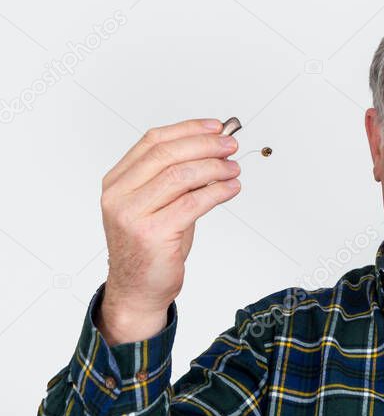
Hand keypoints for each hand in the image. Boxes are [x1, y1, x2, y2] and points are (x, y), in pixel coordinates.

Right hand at [97, 118, 241, 342]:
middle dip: (205, 145)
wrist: (138, 289)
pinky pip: (192, 203)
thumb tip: (215, 147)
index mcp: (117, 181)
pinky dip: (218, 191)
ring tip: (234, 168)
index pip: (153, 141)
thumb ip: (180, 177)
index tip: (216, 127)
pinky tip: (231, 188)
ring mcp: (132, 215)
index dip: (188, 129)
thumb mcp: (160, 203)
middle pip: (167, 154)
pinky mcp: (152, 234)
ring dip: (214, 167)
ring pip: (180, 175)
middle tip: (230, 145)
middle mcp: (119, 195)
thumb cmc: (152, 245)